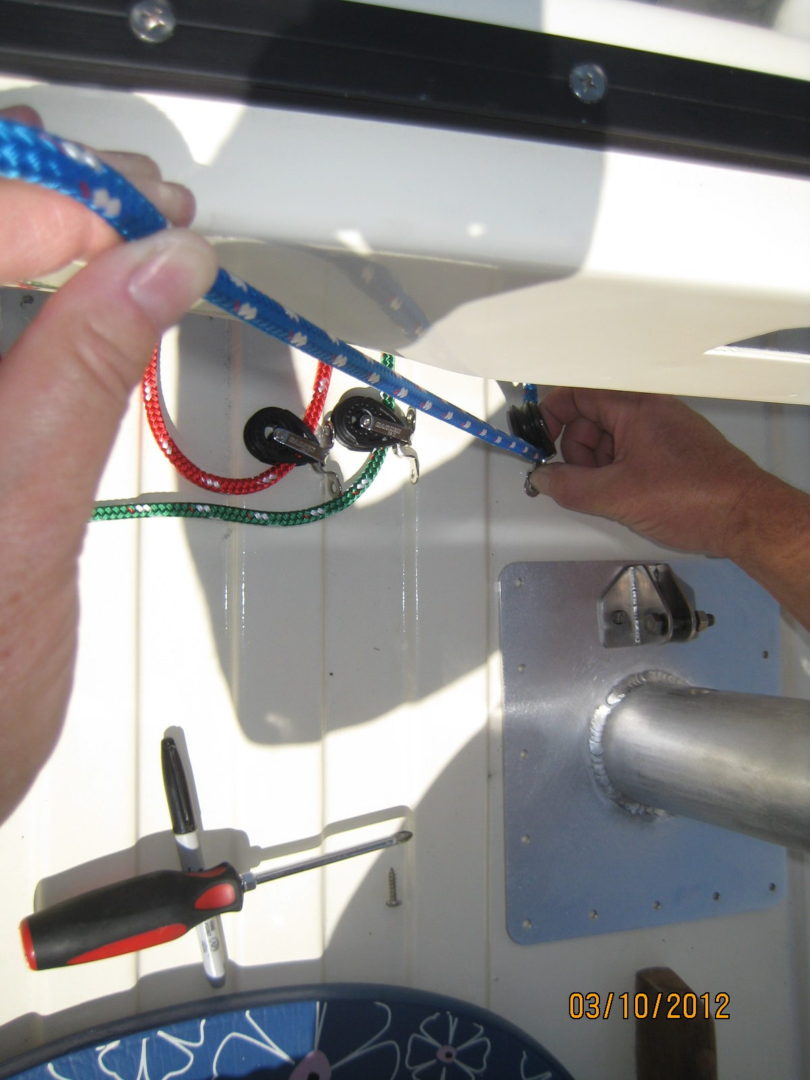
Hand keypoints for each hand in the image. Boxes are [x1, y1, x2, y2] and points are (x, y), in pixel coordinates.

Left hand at [0, 107, 216, 821]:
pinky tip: (91, 294)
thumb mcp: (22, 522)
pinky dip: (40, 298)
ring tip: (128, 231)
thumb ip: (82, 375)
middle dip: (37, 197)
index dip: (39, 208)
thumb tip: (154, 268)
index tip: (137, 226)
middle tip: (136, 203)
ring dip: (39, 234)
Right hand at [529, 387, 809, 630]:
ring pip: (611, 440)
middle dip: (576, 451)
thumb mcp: (617, 496)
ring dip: (598, 467)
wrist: (747, 518)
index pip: (578, 394)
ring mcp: (665, 431)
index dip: (552, 415)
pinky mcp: (676, 453)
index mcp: (635, 407)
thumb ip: (570, 486)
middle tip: (580, 483)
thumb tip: (542, 478)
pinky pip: (633, 454)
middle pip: (591, 419)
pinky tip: (628, 499)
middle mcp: (651, 411)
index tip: (539, 443)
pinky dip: (620, 474)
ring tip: (609, 497)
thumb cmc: (693, 498)